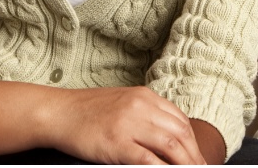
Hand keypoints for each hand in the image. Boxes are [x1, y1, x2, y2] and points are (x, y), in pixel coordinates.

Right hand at [45, 86, 204, 164]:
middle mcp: (140, 107)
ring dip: (185, 165)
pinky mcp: (116, 142)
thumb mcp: (123, 103)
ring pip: (171, 146)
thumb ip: (146, 115)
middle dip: (194, 156)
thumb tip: (170, 137)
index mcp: (144, 96)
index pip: (180, 120)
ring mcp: (129, 124)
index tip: (198, 158)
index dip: (194, 142)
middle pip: (181, 134)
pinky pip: (148, 160)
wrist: (58, 112)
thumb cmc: (87, 111)